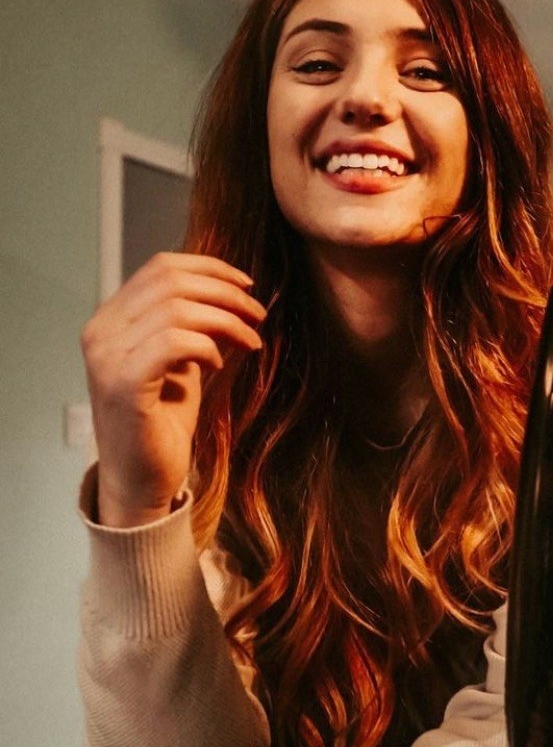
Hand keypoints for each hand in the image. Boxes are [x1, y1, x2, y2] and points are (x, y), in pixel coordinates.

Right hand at [81, 252, 265, 526]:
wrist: (142, 478)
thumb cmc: (163, 419)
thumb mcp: (179, 359)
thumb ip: (190, 323)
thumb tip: (230, 291)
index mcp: (110, 319)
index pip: (160, 267)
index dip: (210, 268)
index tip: (247, 285)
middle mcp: (100, 332)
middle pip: (171, 281)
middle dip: (225, 292)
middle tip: (257, 315)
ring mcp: (107, 357)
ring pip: (177, 308)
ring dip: (225, 320)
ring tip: (248, 341)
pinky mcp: (123, 383)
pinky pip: (174, 341)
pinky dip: (206, 345)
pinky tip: (217, 364)